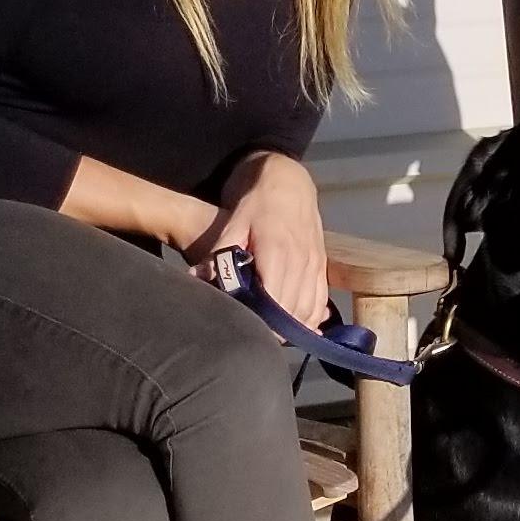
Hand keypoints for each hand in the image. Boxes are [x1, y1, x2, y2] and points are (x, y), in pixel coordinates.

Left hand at [194, 150, 329, 325]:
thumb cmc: (257, 202)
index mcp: (277, 251)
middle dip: (276, 330)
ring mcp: (315, 264)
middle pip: (293, 311)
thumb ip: (220, 252)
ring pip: (309, 310)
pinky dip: (311, 317)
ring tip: (273, 335)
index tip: (249, 332)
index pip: (274, 300)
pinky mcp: (321, 265)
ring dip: (294, 328)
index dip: (263, 322)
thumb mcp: (233, 222)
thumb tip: (197, 277)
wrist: (288, 182)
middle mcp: (301, 260)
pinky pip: (321, 300)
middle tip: (256, 337)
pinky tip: (298, 327)